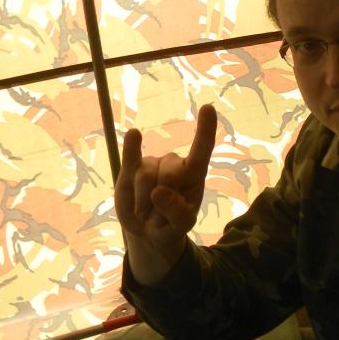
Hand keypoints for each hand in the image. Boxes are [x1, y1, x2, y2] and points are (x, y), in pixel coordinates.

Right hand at [115, 105, 217, 283]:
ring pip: (146, 176)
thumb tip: (159, 191)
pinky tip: (134, 135)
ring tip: (146, 212)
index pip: (202, 149)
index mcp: (194, 174)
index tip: (208, 107)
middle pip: (169, 174)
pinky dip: (131, 145)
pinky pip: (130, 154)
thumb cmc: (171, 224)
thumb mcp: (182, 225)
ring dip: (143, 203)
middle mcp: (174, 164)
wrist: (146, 232)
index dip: (205, 130)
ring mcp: (152, 163)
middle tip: (159, 218)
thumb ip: (176, 211)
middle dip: (161, 201)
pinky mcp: (130, 167)